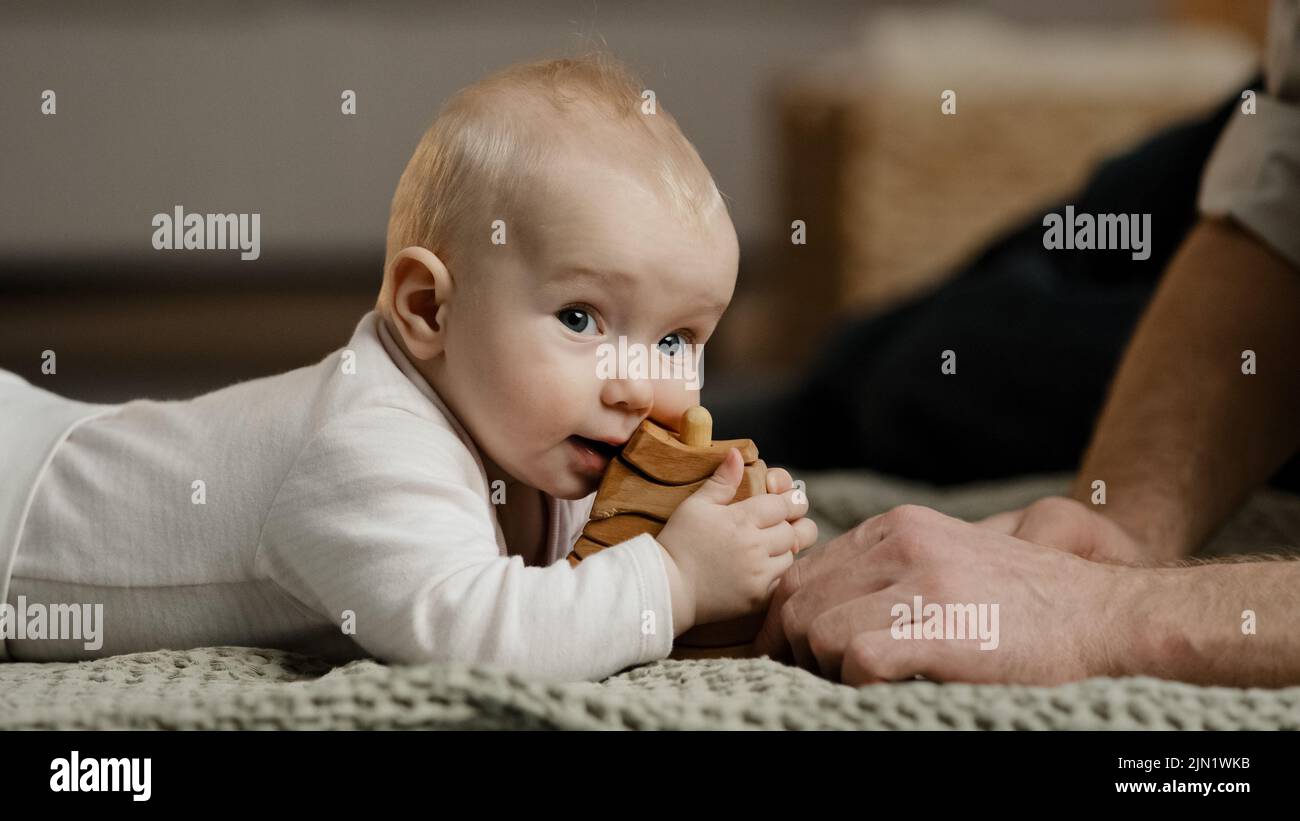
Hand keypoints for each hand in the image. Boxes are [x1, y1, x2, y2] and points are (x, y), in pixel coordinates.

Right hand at [657, 449, 817, 629]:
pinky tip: (763, 568)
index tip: (787, 502)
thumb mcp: (695, 506)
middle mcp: (754, 546)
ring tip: (769, 547)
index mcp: (741, 519)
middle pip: (794, 531)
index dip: (789, 501)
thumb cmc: (678, 543)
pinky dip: (779, 573)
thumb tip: (737, 454)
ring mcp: (758, 574)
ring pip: (791, 556)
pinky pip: (784, 581)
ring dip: (785, 550)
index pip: (784, 504)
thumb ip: (721, 482)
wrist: (667, 588)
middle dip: (792, 524)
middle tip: (783, 523)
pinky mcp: (758, 597)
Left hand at [753, 504, 1143, 684]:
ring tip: (860, 683)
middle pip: (798, 602)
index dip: (788, 621)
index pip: (803, 573)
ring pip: (817, 630)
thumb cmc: (1025, 603)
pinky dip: (858, 683)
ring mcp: (922, 583)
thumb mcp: (946, 558)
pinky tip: (888, 686)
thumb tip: (817, 607)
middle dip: (796, 649)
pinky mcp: (941, 629)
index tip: (795, 655)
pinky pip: (857, 659)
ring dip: (826, 668)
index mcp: (898, 526)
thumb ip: (886, 570)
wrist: (1105, 617)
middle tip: (818, 679)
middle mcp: (903, 543)